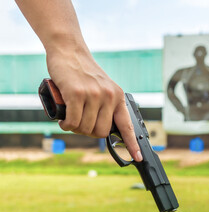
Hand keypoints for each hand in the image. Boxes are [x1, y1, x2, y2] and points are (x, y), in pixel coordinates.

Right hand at [46, 45, 142, 161]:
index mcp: (118, 97)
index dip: (132, 144)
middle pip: (101, 132)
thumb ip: (106, 107)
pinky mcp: (76, 93)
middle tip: (79, 122)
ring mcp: (93, 95)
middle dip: (88, 132)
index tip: (137, 157)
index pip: (127, 125)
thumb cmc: (84, 73)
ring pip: (85, 128)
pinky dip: (66, 124)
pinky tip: (64, 119)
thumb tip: (102, 130)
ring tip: (71, 116)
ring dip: (75, 128)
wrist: (70, 51)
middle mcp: (109, 96)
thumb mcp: (103, 88)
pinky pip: (73, 121)